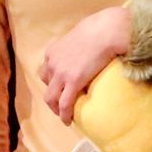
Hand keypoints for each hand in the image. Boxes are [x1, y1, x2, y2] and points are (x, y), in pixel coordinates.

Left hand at [39, 5, 129, 124]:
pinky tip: (68, 121)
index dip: (52, 83)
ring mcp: (61, 73)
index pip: (46, 71)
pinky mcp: (73, 81)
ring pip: (51, 98)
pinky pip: (64, 104)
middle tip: (61, 106)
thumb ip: (76, 47)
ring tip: (64, 116)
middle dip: (52, 98)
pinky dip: (64, 115)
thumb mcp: (79, 36)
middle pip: (47, 86)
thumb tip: (86, 51)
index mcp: (52, 52)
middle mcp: (52, 62)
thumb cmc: (99, 30)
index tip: (61, 89)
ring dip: (55, 109)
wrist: (106, 31)